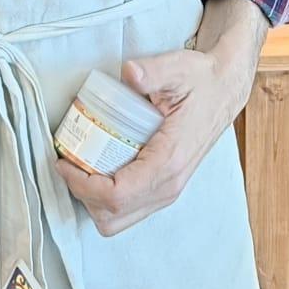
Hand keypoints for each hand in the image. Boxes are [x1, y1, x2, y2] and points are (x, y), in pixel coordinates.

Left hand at [56, 0, 264, 235]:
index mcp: (169, 162)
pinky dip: (106, 200)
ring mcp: (169, 191)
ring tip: (80, 167)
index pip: (116, 195)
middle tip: (68, 163)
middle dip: (82, 195)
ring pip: (119, 220)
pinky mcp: (165, 188)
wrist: (224, 91)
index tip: (63, 162)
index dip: (82, 185)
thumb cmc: (201, 81)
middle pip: (113, 216)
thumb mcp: (178, 68)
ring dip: (93, 201)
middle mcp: (169, 185)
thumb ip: (153, 71)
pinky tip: (98, 169)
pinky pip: (129, 210)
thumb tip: (129, 73)